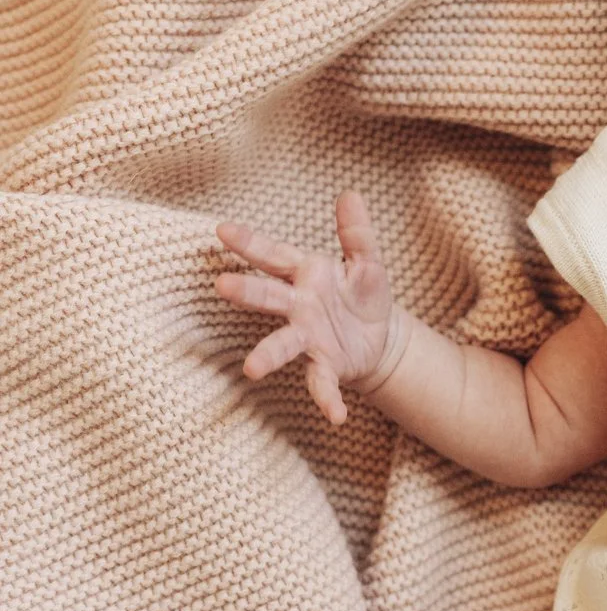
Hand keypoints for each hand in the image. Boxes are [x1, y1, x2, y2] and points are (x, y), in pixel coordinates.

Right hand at [215, 191, 396, 426]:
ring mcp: (307, 339)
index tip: (222, 230)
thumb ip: (357, 233)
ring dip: (267, 355)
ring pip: (282, 345)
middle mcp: (298, 307)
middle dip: (246, 291)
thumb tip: (351, 194)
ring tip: (251, 369)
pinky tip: (338, 416)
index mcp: (306, 275)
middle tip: (221, 286)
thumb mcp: (368, 263)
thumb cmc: (363, 294)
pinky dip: (327, 399)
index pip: (274, 254)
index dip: (249, 242)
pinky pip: (321, 383)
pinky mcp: (324, 366)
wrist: (380, 338)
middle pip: (268, 297)